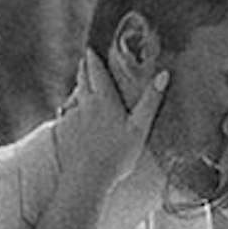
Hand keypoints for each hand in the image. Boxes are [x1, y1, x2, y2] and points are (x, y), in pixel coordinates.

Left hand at [55, 46, 163, 194]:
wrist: (87, 179)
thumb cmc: (117, 155)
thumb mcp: (139, 128)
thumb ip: (151, 100)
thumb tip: (163, 73)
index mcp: (104, 100)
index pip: (96, 72)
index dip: (93, 59)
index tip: (91, 49)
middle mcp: (85, 105)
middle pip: (82, 80)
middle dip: (84, 68)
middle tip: (85, 59)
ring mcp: (72, 119)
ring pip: (75, 97)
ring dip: (78, 88)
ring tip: (82, 84)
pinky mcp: (64, 133)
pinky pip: (68, 115)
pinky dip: (72, 110)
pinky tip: (75, 116)